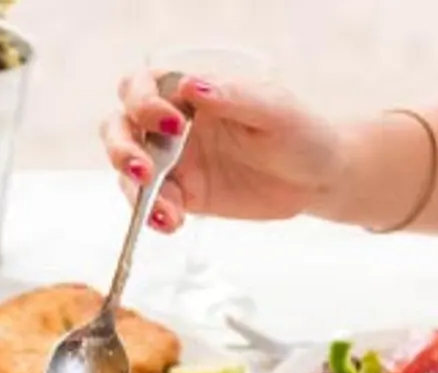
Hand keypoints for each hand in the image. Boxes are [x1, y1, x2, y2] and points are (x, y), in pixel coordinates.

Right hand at [101, 69, 345, 231]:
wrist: (318, 178)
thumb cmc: (301, 132)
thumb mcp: (274, 110)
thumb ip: (233, 97)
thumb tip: (191, 85)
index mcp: (191, 94)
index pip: (142, 88)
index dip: (143, 103)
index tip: (171, 124)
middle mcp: (173, 126)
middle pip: (119, 128)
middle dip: (121, 147)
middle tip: (144, 169)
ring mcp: (175, 163)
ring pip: (128, 171)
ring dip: (134, 190)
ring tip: (166, 210)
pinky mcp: (182, 197)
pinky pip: (151, 206)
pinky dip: (154, 216)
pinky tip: (173, 222)